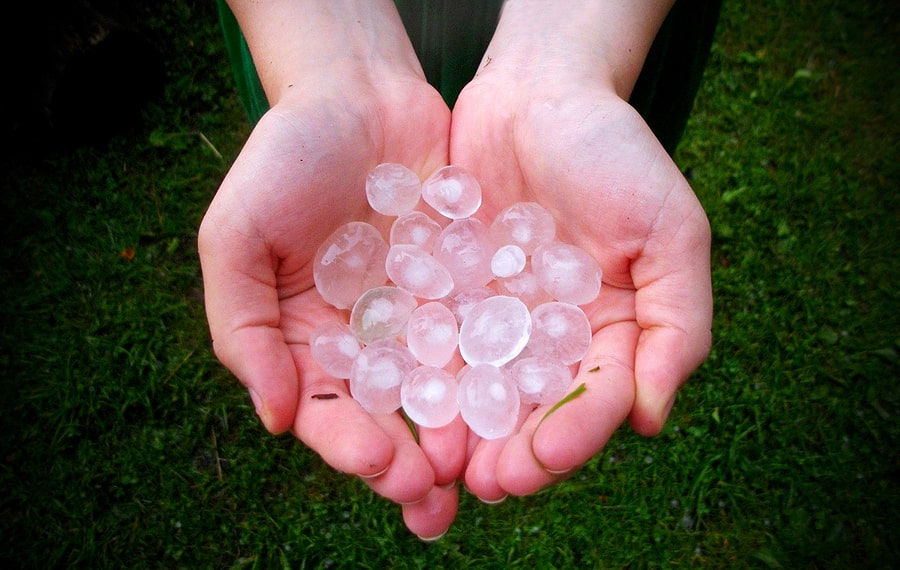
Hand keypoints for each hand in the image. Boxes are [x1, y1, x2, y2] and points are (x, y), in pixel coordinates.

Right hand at [198, 1, 461, 538]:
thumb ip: (244, 329)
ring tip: (491, 472)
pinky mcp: (468, 287)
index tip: (389, 470)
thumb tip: (276, 420)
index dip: (355, 448)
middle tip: (443, 500)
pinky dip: (504, 372)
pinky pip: (488, 336)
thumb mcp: (237, 237)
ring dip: (467, 436)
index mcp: (308, 343)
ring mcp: (423, 317)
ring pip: (447, 392)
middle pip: (393, 420)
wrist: (358, 93)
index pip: (330, 412)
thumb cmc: (283, 160)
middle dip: (416, 465)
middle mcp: (369, 342)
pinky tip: (528, 401)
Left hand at [449, 20, 712, 500]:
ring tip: (441, 469)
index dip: (573, 436)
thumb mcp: (670, 232)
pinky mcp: (451, 295)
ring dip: (464, 433)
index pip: (597, 398)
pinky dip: (424, 379)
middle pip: (536, 409)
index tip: (543, 461)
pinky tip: (404, 407)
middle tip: (486, 484)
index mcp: (613, 329)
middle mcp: (553, 335)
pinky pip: (437, 344)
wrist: (537, 93)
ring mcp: (498, 318)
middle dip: (513, 452)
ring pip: (482, 390)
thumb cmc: (615, 154)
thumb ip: (677, 324)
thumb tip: (651, 419)